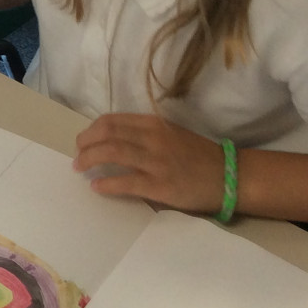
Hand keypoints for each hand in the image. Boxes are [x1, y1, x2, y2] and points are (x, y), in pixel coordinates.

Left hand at [72, 114, 227, 214]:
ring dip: (89, 159)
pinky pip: (126, 182)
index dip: (92, 129)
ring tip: (79, 168)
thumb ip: (144, 134)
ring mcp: (156, 161)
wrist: (230, 176)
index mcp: (154, 124)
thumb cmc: (199, 157)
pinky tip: (96, 187)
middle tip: (77, 154)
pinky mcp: (160, 185)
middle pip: (107, 133)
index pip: (112, 120)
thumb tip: (112, 140)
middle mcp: (153, 138)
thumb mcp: (171, 135)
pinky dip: (106, 184)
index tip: (83, 140)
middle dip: (85, 143)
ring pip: (112, 152)